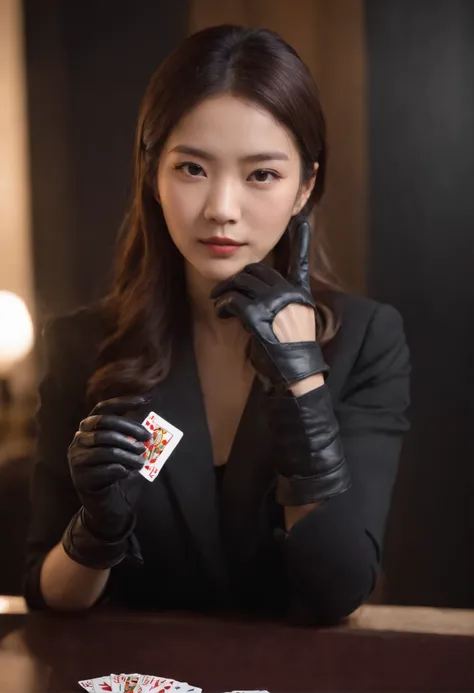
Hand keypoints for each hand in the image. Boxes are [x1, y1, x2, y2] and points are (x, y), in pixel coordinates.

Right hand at [63, 395, 151, 567]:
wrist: (108, 506)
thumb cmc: (119, 474)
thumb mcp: (128, 452)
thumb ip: (134, 438)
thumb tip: (153, 425)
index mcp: (89, 429)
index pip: (103, 408)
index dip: (123, 402)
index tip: (145, 400)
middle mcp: (79, 439)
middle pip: (104, 425)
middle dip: (129, 430)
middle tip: (147, 439)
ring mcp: (76, 458)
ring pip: (105, 448)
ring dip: (128, 453)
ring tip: (142, 460)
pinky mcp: (80, 477)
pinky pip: (104, 468)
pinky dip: (120, 469)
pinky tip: (128, 472)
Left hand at [210, 219, 327, 390]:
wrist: (296, 372)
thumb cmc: (292, 352)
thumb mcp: (296, 323)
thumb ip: (284, 305)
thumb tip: (261, 299)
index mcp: (300, 293)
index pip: (301, 262)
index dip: (301, 242)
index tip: (301, 222)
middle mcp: (289, 293)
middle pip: (258, 271)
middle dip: (239, 278)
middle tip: (225, 290)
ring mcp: (274, 302)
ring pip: (242, 283)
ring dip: (226, 291)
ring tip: (220, 303)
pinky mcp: (258, 315)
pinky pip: (233, 300)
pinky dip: (224, 305)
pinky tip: (223, 313)